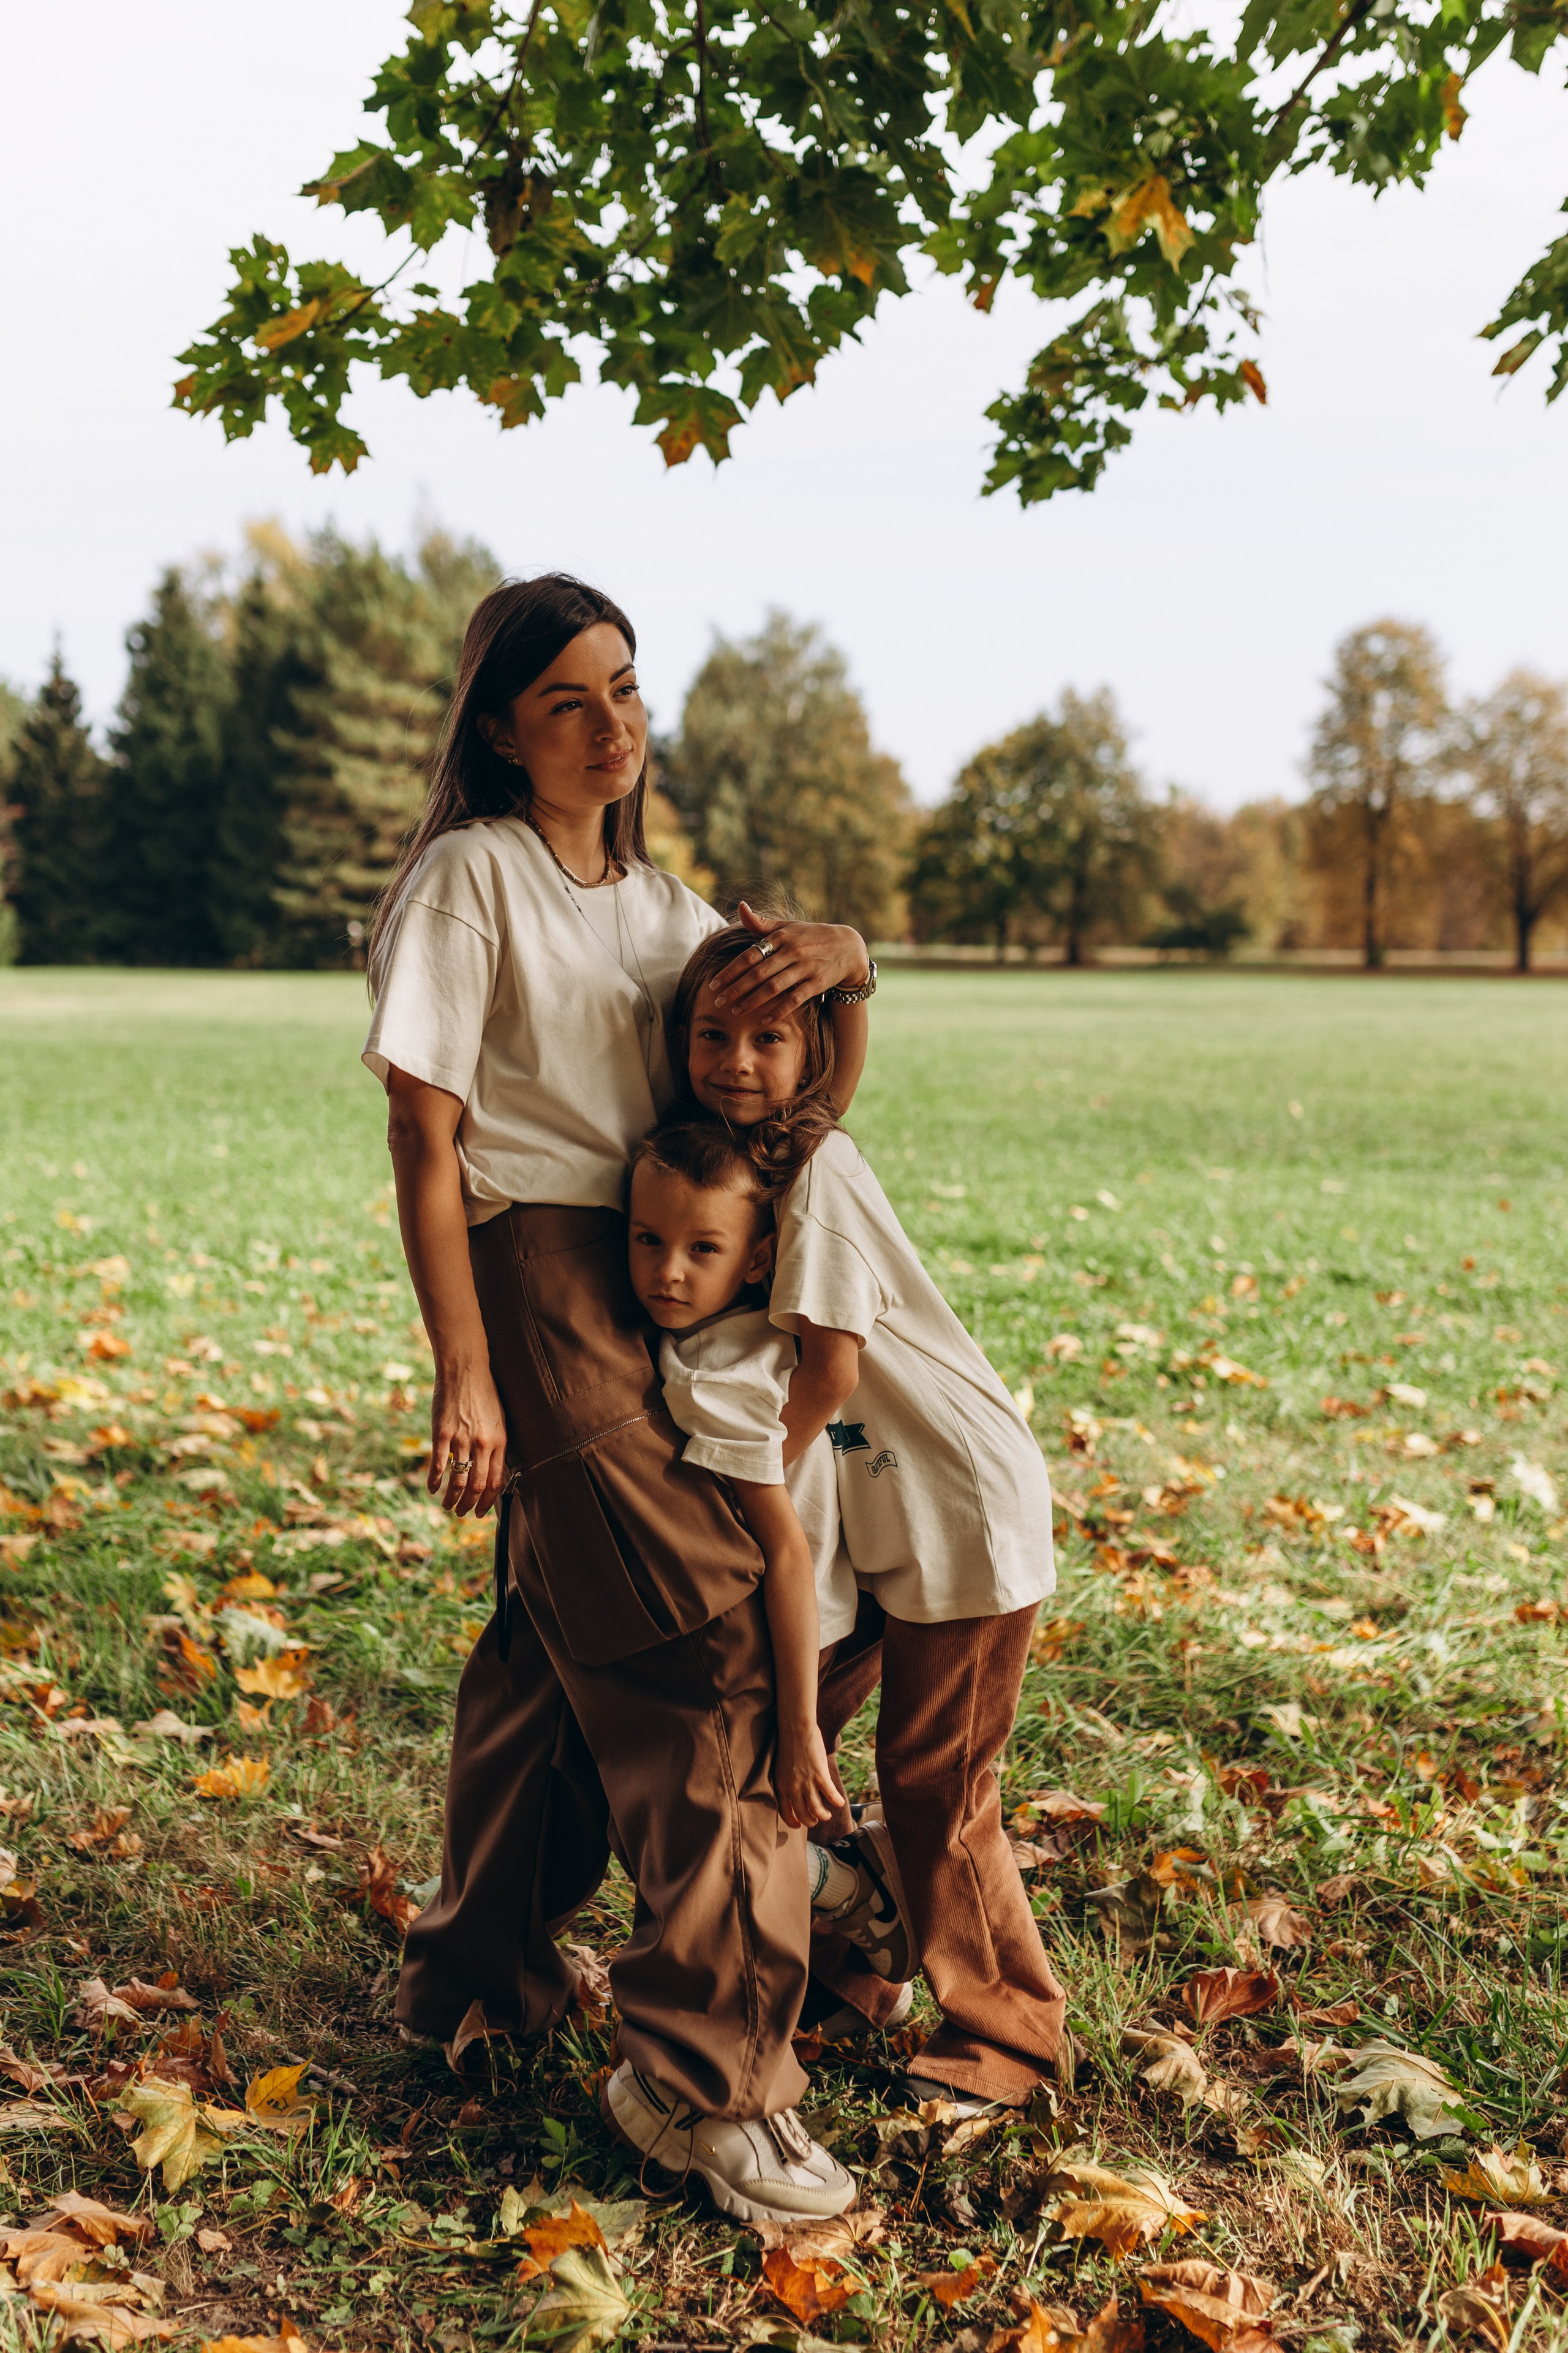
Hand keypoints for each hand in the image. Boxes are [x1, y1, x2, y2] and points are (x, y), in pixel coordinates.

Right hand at [428, 1361, 508, 1518]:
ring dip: (451, 1499)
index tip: (481, 1513)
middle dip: (469, 1506)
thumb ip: (496, 1446)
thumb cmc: (484, 1394)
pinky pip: (437, 1465)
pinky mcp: (441, 1433)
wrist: (465, 1370)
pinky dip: (433, 1481)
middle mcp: (482, 1443)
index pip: (495, 1482)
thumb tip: (493, 1472)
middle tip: (462, 1513)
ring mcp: (461, 1439)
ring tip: (447, 1506)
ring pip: (457, 1481)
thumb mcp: (499, 1420)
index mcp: (499, 1441)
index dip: (488, 1502)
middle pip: (476, 1486)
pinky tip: (431, 1489)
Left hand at [712, 903, 867, 1018]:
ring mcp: (805, 968)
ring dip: (753, 1001)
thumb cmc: (811, 936)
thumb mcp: (788, 926)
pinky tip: (764, 1020)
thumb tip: (740, 906)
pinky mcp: (817, 983)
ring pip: (774, 988)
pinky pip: (795, 999)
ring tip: (735, 1011)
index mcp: (781, 937)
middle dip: (736, 989)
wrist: (848, 947)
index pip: (750, 955)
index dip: (731, 970)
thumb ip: (761, 923)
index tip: (714, 983)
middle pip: (758, 974)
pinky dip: (779, 1010)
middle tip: (718, 1002)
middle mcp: (792, 952)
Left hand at [775, 1719, 847, 1829]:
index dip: (792, 1822)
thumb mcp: (781, 1766)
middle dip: (810, 1821)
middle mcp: (793, 1787)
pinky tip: (840, 1803)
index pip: (785, 1812)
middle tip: (815, 1820)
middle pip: (802, 1815)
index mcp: (781, 1785)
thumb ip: (788, 1780)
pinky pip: (831, 1795)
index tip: (798, 1825)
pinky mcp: (820, 1776)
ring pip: (816, 1810)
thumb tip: (795, 1789)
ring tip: (827, 1815)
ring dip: (823, 1816)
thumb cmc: (789, 1743)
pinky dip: (837, 1802)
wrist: (796, 1728)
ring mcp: (807, 1783)